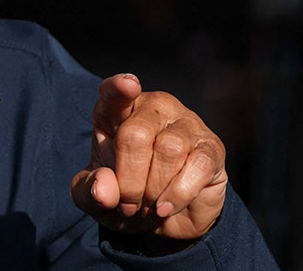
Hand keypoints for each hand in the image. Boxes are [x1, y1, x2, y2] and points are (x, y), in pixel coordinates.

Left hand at [70, 73, 226, 243]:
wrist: (164, 217)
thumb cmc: (124, 194)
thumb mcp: (95, 197)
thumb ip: (90, 191)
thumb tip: (105, 190)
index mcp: (118, 111)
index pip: (115, 93)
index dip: (119, 89)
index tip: (127, 85)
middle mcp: (154, 107)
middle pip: (136, 134)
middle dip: (128, 179)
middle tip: (127, 205)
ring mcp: (186, 123)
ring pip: (169, 149)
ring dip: (153, 189)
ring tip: (148, 207)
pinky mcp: (212, 147)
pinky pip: (197, 165)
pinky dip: (178, 193)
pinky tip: (166, 207)